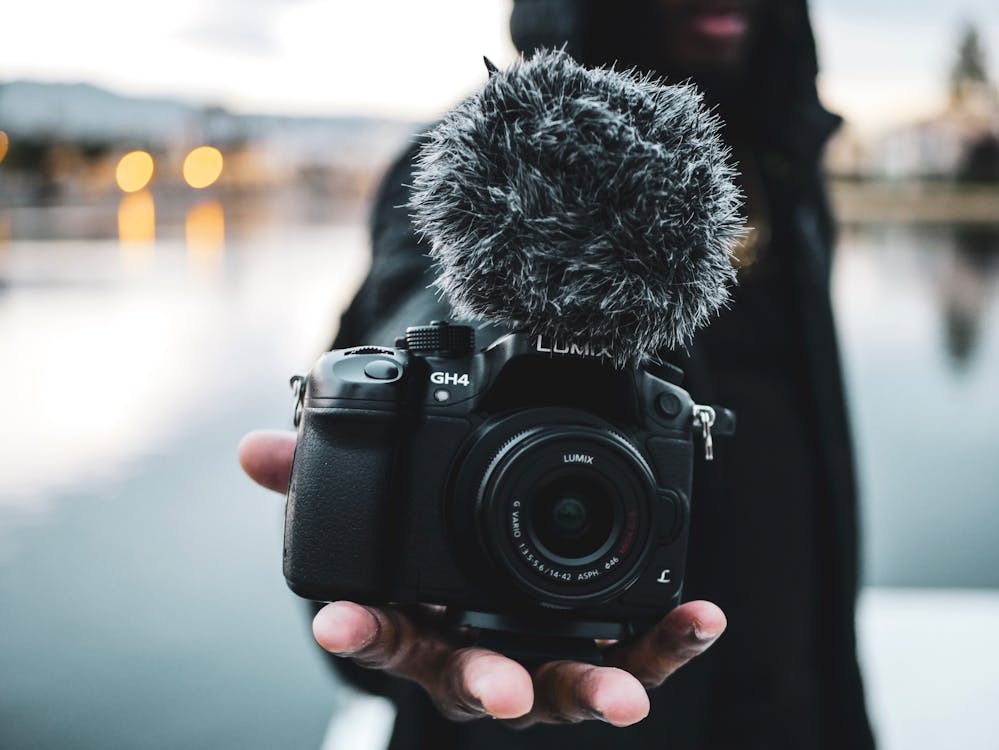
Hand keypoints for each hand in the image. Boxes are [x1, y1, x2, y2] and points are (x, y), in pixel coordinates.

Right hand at [240, 429, 725, 726]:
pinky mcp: (593, 650)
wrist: (471, 590)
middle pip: (473, 684)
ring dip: (593, 691)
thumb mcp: (364, 525)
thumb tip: (256, 451)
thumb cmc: (414, 567)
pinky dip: (665, 644)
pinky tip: (700, 617)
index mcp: (411, 628)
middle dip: (485, 688)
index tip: (337, 620)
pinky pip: (633, 654)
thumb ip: (315, 485)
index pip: (376, 634)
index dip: (357, 631)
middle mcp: (469, 658)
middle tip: (498, 692)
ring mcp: (533, 663)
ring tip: (626, 696)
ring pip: (559, 689)